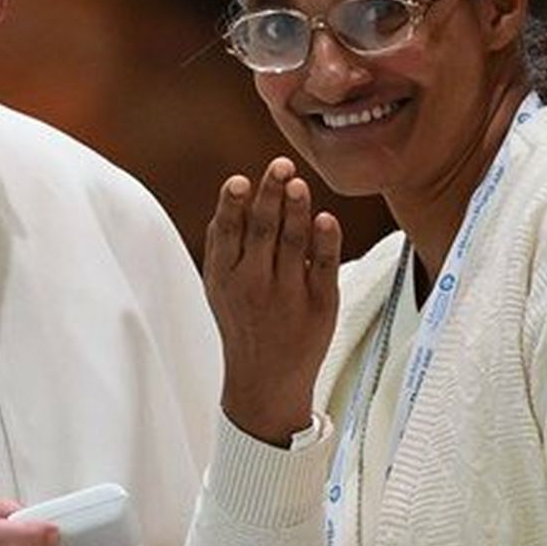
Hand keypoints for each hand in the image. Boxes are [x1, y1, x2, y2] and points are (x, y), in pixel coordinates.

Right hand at [203, 157, 341, 444]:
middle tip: (280, 165)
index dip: (233, 205)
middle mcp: (254, 283)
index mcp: (225, 276)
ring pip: (293, 243)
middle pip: (263, 230)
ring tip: (299, 184)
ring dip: (297, 210)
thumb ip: (224, 245)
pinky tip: (326, 218)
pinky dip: (326, 241)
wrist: (265, 380)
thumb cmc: (243, 322)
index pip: (228, 232)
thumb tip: (232, 196)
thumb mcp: (220, 287)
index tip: (239, 181)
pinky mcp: (320, 304)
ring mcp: (288, 295)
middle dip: (271, 195)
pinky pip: (324, 267)